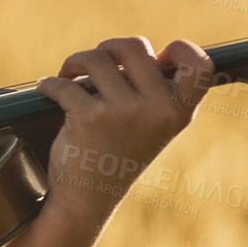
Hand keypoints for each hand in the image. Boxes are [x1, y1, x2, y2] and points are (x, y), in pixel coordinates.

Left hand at [34, 36, 213, 231]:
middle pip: (134, 46)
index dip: (181, 49)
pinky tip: (47, 89)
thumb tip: (140, 49)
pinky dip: (50, 84)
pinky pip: (64, 83)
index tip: (156, 56)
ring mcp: (124, 112)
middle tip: (94, 64)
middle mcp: (158, 110)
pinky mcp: (90, 117)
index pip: (200, 65)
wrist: (87, 201)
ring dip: (76, 62)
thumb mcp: (152, 127)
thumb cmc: (117, 157)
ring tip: (68, 75)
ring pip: (96, 58)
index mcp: (179, 112)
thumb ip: (155, 91)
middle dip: (108, 49)